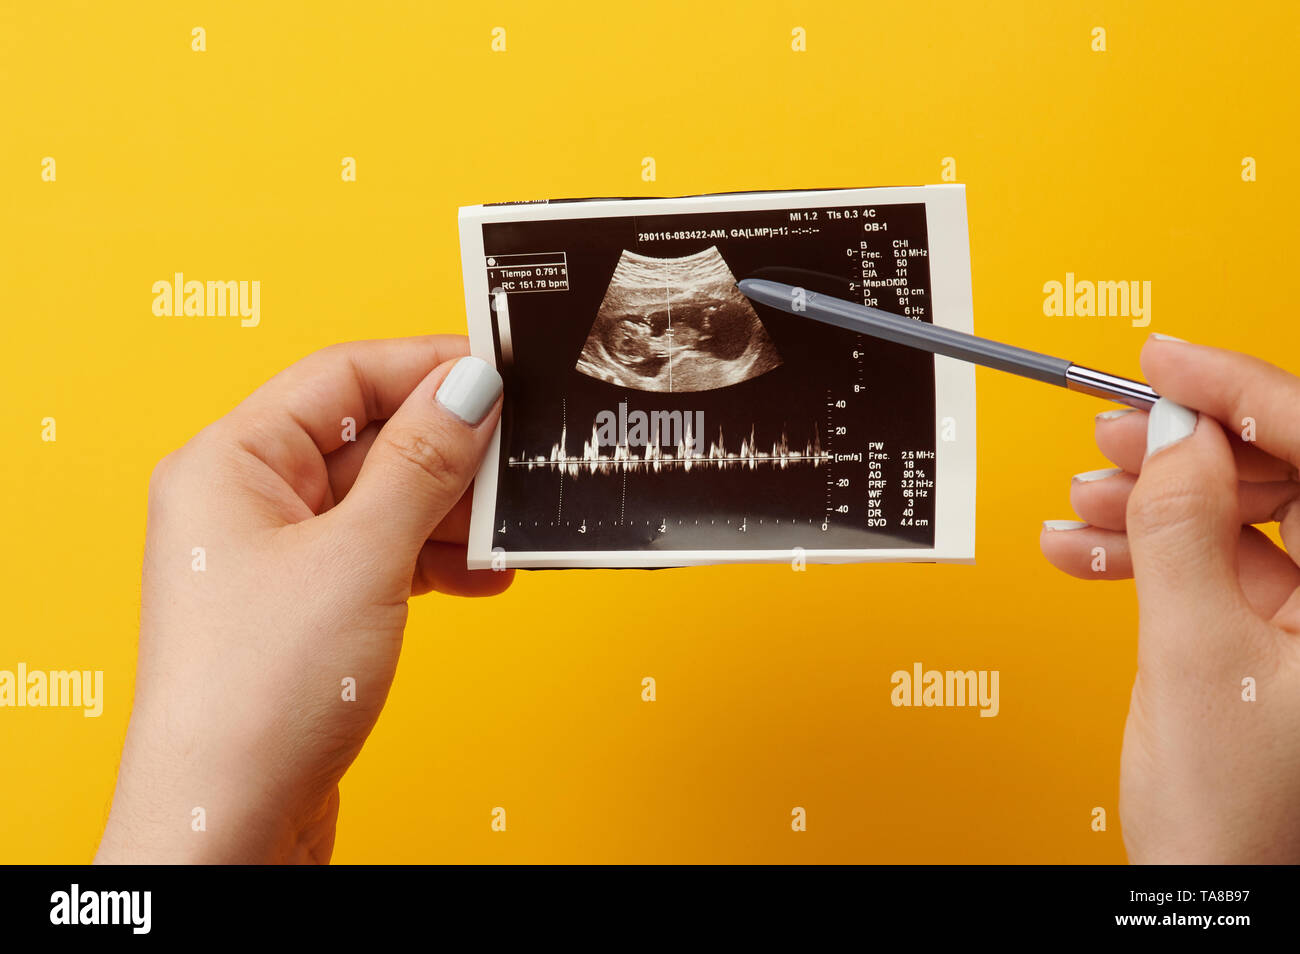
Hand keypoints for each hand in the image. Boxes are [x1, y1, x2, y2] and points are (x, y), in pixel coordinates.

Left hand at [95, 337, 507, 863]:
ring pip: (383, 502)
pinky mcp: (309, 609)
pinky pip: (383, 556)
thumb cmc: (258, 696)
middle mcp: (246, 501)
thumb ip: (421, 464)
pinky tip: (479, 579)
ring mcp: (278, 559)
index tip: (499, 373)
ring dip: (449, 517)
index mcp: (230, 462)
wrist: (231, 824)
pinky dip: (434, 563)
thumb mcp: (360, 557)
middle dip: (448, 454)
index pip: (342, 376)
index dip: (425, 367)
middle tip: (518, 459)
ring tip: (504, 534)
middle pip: (367, 439)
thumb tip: (470, 387)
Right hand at [1040, 336, 1299, 862]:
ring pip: (1234, 517)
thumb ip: (1180, 534)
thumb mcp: (1195, 659)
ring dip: (1148, 502)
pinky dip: (1140, 552)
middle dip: (1185, 449)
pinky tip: (1084, 548)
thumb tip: (1173, 441)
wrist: (1211, 895)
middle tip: (1117, 431)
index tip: (1171, 360)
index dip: (1244, 389)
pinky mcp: (1265, 638)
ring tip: (1086, 500)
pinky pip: (1204, 565)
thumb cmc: (1239, 821)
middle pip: (1278, 475)